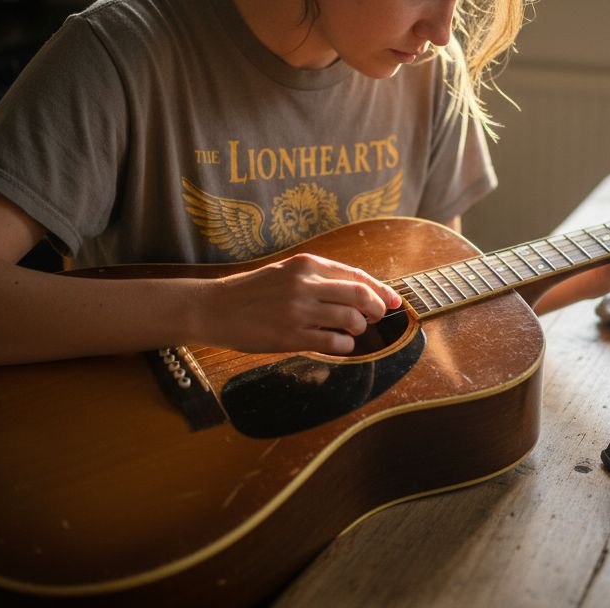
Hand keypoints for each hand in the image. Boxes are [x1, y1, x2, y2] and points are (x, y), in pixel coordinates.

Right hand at [201, 253, 401, 354]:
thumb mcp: (286, 272)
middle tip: (377, 318)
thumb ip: (319, 277)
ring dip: (359, 328)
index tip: (394, 300)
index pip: (355, 275)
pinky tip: (340, 344)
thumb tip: (360, 290)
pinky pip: (335, 342)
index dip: (380, 289)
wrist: (216, 308)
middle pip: (360, 296)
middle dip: (377, 309)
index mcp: (306, 264)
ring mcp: (299, 311)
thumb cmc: (253, 291)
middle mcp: (305, 284)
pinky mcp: (292, 336)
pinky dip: (345, 345)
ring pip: (351, 320)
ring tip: (353, 330)